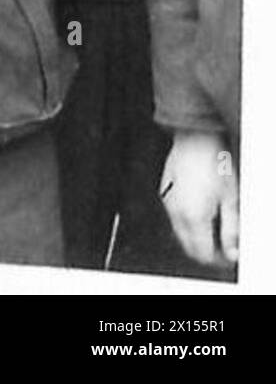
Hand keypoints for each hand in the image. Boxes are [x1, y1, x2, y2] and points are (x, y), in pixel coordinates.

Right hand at [160, 129, 238, 267]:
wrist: (195, 137)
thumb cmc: (215, 163)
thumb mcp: (231, 200)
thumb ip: (231, 231)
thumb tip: (232, 253)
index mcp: (193, 216)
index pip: (202, 254)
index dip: (218, 259)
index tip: (230, 254)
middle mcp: (175, 212)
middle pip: (189, 247)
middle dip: (207, 250)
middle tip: (224, 243)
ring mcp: (167, 202)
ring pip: (180, 233)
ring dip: (196, 236)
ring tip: (215, 224)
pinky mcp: (164, 193)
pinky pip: (175, 217)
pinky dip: (188, 222)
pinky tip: (202, 209)